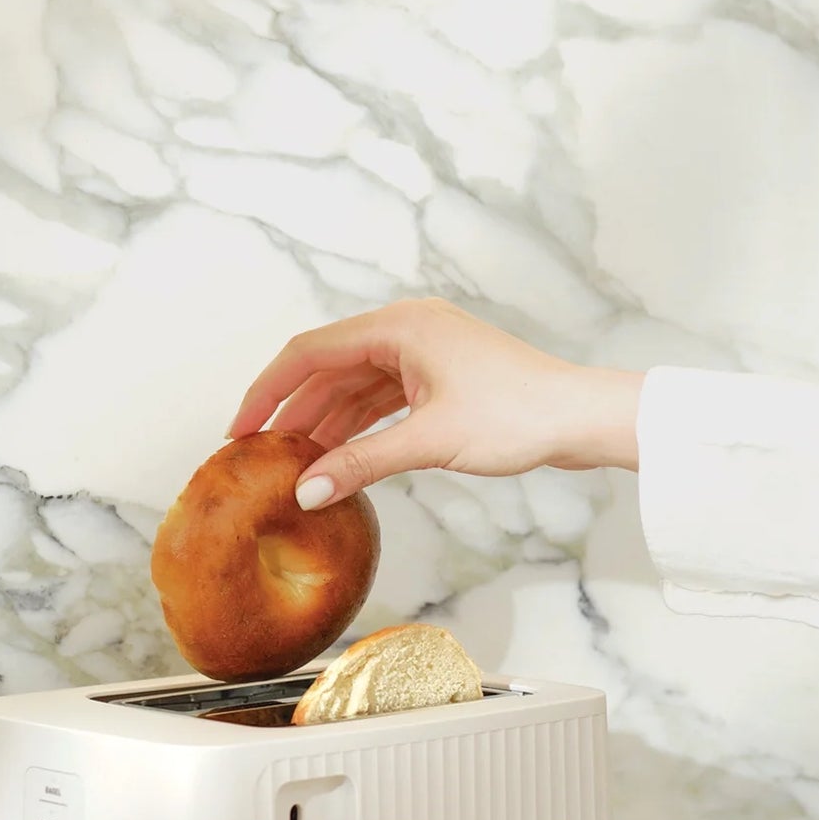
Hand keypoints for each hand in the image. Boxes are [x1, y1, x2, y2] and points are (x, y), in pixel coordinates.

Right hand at [228, 298, 643, 509]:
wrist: (580, 416)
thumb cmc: (518, 415)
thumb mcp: (429, 442)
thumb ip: (362, 464)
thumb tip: (306, 492)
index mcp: (398, 327)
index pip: (308, 353)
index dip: (267, 392)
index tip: (238, 432)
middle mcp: (405, 329)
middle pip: (326, 367)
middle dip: (291, 412)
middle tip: (258, 455)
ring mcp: (423, 352)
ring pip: (353, 386)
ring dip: (323, 424)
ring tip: (292, 465)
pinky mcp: (438, 377)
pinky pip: (380, 398)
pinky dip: (356, 427)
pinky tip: (337, 458)